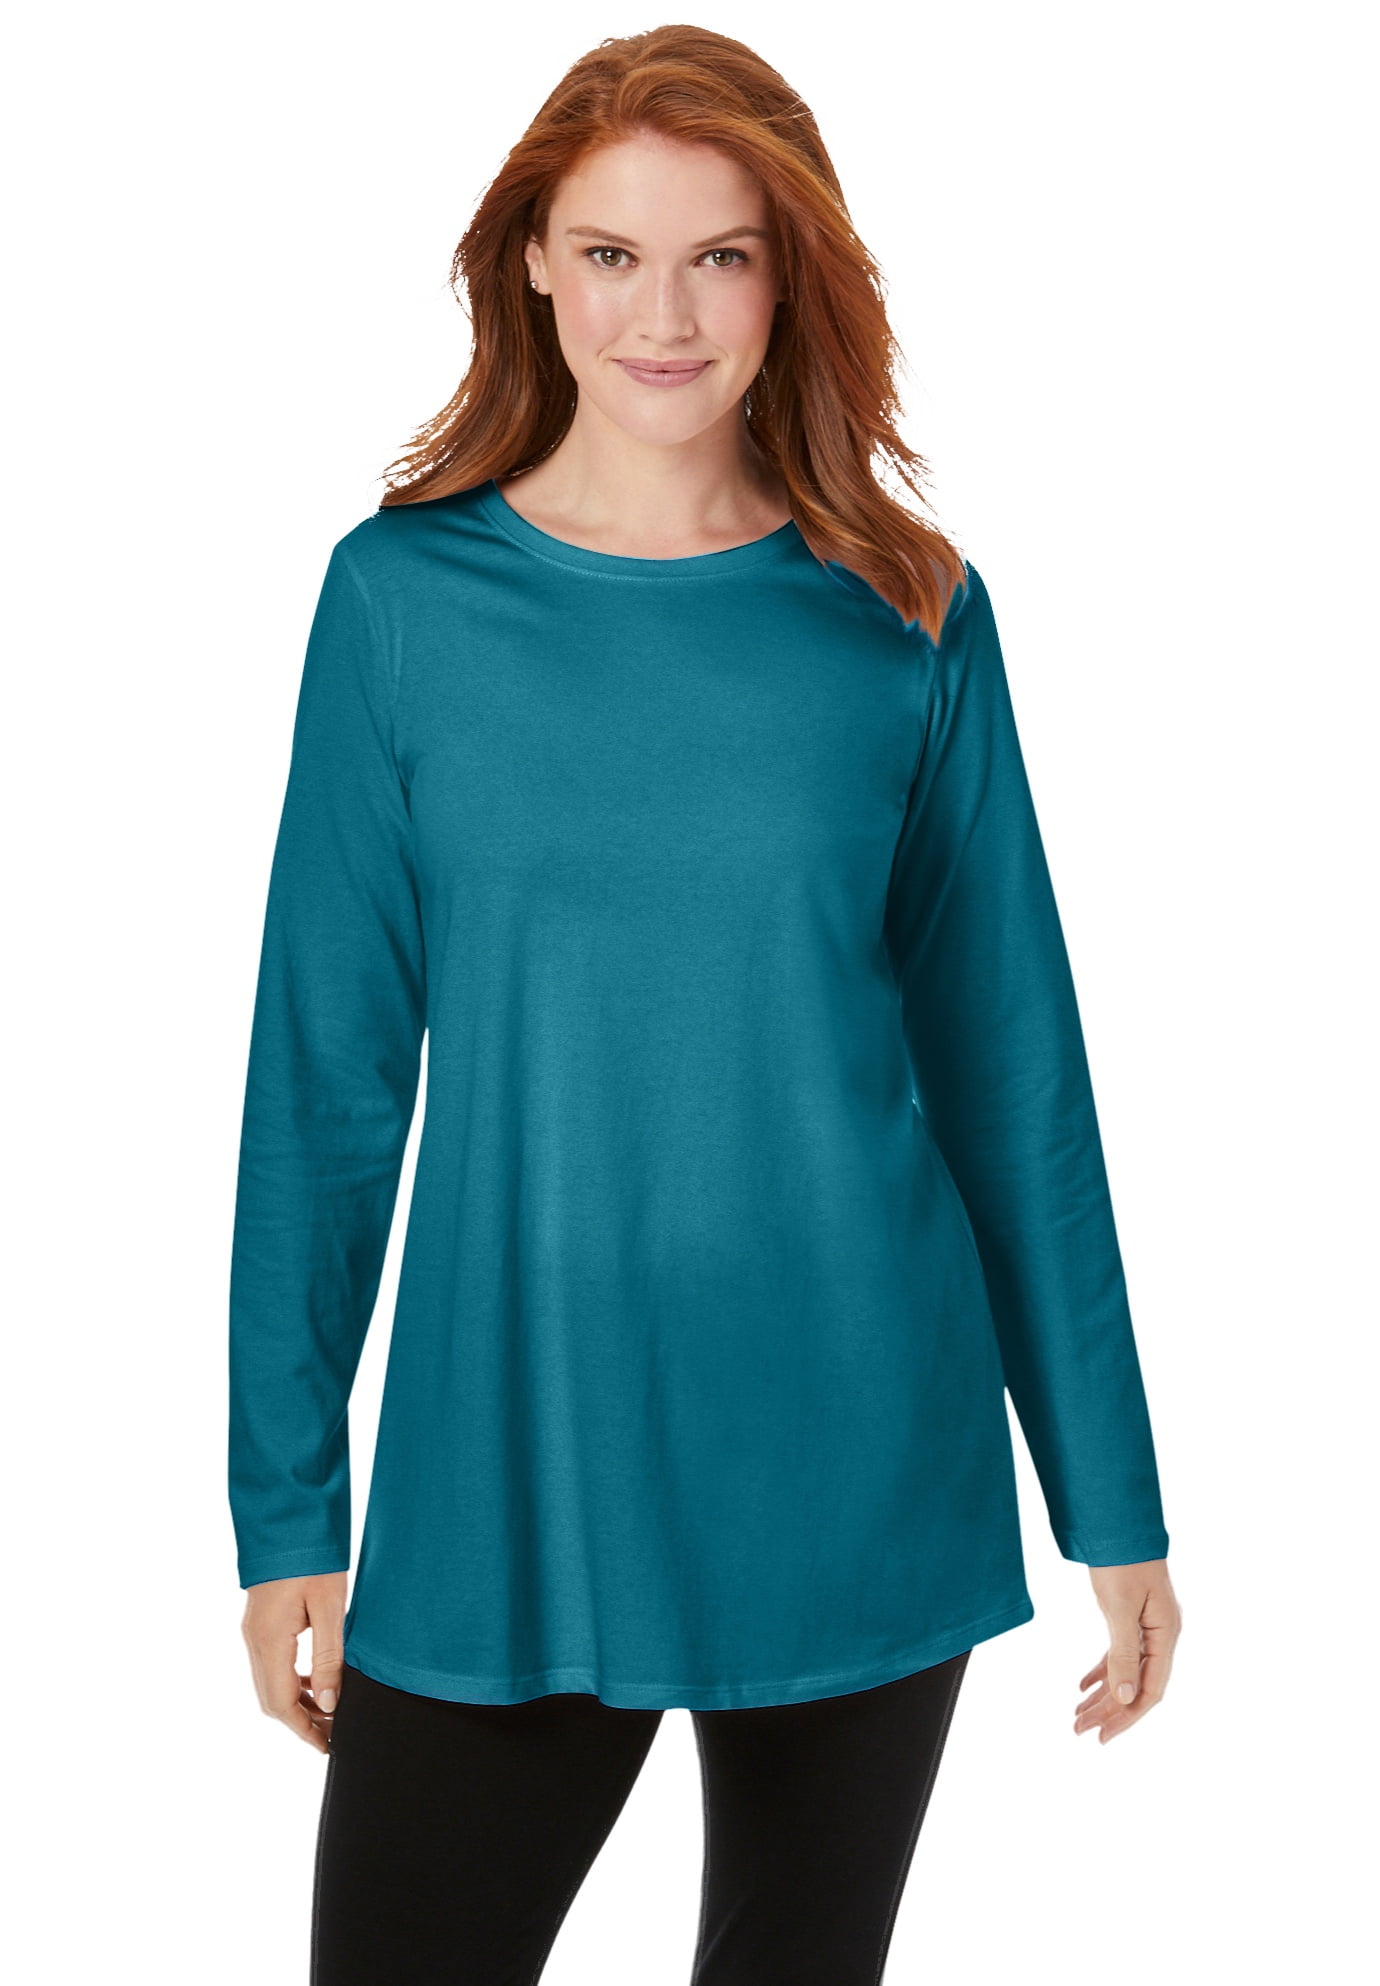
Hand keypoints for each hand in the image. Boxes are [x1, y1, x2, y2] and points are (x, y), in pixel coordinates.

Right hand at [241, 1571, 347, 1753]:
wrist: (289, 1516)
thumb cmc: (313, 1555)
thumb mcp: (329, 1606)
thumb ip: (329, 1657)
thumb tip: (330, 1703)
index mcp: (269, 1640)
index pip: (282, 1704)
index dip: (305, 1730)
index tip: (329, 1745)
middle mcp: (254, 1640)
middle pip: (271, 1700)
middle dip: (301, 1721)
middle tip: (334, 1732)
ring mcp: (253, 1630)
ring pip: (270, 1683)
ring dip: (297, 1701)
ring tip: (330, 1709)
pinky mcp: (260, 1620)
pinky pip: (271, 1663)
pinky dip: (292, 1679)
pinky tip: (316, 1677)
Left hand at [1073, 1558, 1180, 1743]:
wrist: (1117, 1520)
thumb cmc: (1122, 1560)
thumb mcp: (1120, 1608)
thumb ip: (1123, 1654)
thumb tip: (1124, 1698)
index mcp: (1166, 1634)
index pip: (1150, 1690)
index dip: (1126, 1717)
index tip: (1102, 1737)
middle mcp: (1161, 1634)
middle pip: (1138, 1686)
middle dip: (1109, 1711)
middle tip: (1079, 1730)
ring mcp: (1148, 1625)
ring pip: (1126, 1671)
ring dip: (1103, 1695)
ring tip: (1077, 1715)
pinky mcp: (1132, 1616)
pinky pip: (1119, 1653)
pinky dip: (1102, 1670)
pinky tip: (1083, 1686)